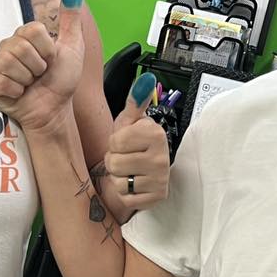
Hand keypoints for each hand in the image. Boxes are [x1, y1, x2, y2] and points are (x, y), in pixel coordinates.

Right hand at [0, 0, 85, 131]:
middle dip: (38, 66)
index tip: (51, 61)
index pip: (33, 30)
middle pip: (20, 46)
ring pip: (9, 62)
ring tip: (29, 84)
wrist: (54, 109)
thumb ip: (71, 20)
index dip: (47, 50)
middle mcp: (8, 46)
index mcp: (25, 36)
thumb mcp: (73, 48)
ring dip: (27, 79)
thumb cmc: (61, 81)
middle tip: (39, 75)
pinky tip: (18, 93)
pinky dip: (15, 90)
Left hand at [102, 75, 170, 213]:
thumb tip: (146, 79)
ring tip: (129, 172)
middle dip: (114, 162)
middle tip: (126, 159)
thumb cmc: (133, 145)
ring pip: (119, 182)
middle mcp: (162, 157)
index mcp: (155, 134)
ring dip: (118, 178)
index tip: (125, 143)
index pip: (116, 141)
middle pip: (115, 163)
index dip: (114, 143)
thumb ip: (135, 101)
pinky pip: (126, 198)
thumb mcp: (130, 121)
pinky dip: (125, 194)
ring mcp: (161, 179)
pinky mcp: (156, 198)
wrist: (144, 173)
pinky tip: (134, 185)